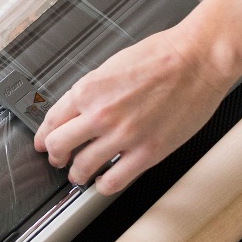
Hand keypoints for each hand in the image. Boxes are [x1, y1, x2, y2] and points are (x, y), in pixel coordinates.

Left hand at [32, 24, 238, 193]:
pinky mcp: (146, 153)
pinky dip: (102, 186)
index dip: (43, 137)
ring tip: (80, 174)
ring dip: (77, 174)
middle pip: (58, 146)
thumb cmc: (163, 56)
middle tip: (59, 160)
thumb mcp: (112, 65)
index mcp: (88, 90)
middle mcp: (100, 114)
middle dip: (55, 156)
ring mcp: (122, 136)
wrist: (199, 60)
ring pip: (81, 168)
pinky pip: (112, 181)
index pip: (51, 121)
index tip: (43, 143)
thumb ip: (92, 91)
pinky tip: (104, 181)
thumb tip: (77, 109)